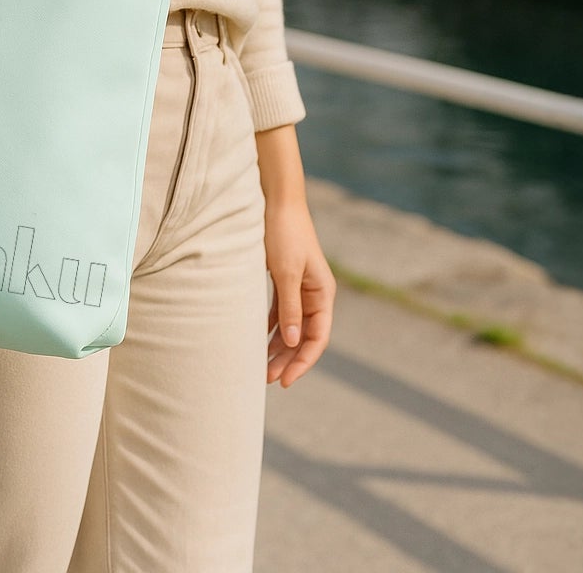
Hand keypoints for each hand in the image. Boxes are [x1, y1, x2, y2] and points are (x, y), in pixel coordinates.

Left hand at [263, 184, 335, 387]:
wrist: (276, 201)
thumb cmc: (285, 234)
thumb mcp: (286, 272)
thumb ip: (290, 307)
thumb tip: (292, 341)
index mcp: (323, 293)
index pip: (318, 337)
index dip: (303, 361)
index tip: (286, 380)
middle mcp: (315, 294)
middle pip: (304, 336)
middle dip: (288, 360)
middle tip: (268, 380)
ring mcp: (300, 288)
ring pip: (291, 327)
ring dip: (278, 347)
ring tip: (262, 368)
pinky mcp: (285, 281)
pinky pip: (280, 312)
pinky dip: (271, 329)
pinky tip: (259, 343)